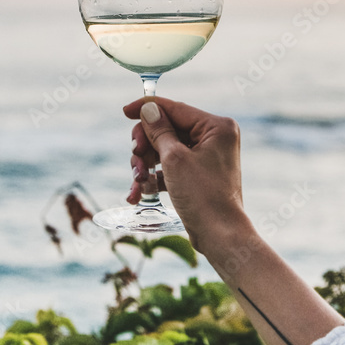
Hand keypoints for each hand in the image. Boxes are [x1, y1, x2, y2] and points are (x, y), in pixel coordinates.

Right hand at [123, 97, 247, 250]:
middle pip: (167, 129)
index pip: (175, 109)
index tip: (125, 111)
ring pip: (165, 150)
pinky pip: (171, 167)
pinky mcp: (199, 174)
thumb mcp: (174, 159)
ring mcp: (207, 156)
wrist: (220, 236)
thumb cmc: (202, 196)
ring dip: (146, 166)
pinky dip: (155, 178)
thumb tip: (149, 108)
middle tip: (135, 160)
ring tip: (137, 183)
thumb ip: (159, 130)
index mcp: (216, 127)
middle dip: (146, 147)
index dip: (147, 109)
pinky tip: (139, 194)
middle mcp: (215, 138)